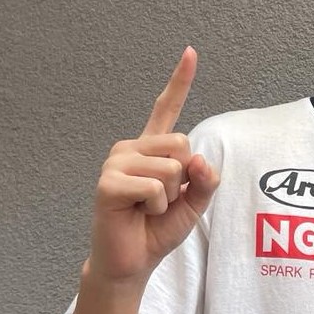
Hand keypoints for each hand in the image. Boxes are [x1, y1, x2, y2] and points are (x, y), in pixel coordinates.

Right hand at [86, 47, 219, 284]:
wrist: (133, 261)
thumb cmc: (158, 229)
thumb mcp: (195, 203)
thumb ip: (205, 179)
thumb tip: (199, 159)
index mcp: (151, 148)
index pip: (166, 108)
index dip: (179, 81)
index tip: (191, 52)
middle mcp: (131, 148)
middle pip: (182, 143)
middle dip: (184, 178)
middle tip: (162, 199)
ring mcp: (115, 163)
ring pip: (171, 167)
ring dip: (170, 195)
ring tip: (148, 207)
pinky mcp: (107, 183)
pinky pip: (154, 187)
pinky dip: (156, 206)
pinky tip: (138, 213)